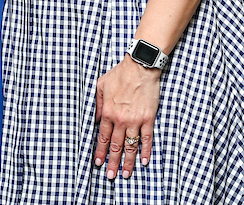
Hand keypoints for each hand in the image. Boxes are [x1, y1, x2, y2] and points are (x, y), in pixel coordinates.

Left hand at [93, 56, 159, 178]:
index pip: (103, 137)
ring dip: (127, 162)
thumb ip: (97, 104)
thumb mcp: (100, 86)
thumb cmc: (120, 74)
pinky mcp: (148, 118)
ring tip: (125, 174)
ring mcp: (135, 120)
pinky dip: (146, 151)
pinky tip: (144, 161)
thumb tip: (95, 119)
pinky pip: (147, 138)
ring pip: (130, 146)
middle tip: (110, 176)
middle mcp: (121, 119)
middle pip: (116, 146)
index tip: (98, 163)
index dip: (101, 152)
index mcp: (108, 112)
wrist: (140, 67)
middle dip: (112, 162)